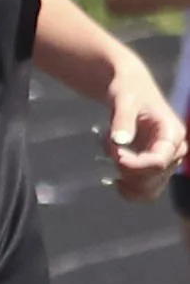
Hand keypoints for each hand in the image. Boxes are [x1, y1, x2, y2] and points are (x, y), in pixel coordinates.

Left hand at [104, 64, 186, 201]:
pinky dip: (125, 187)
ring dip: (124, 179)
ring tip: (113, 153)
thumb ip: (122, 119)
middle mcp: (175, 152)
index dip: (133, 166)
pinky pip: (142, 192)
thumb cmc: (129, 91)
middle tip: (109, 145)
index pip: (157, 163)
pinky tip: (115, 171)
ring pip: (147, 191)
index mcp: (173, 134)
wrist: (130, 91)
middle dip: (125, 169)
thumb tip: (119, 141)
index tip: (114, 155)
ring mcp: (166, 164)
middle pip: (151, 180)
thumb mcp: (124, 99)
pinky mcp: (154, 171)